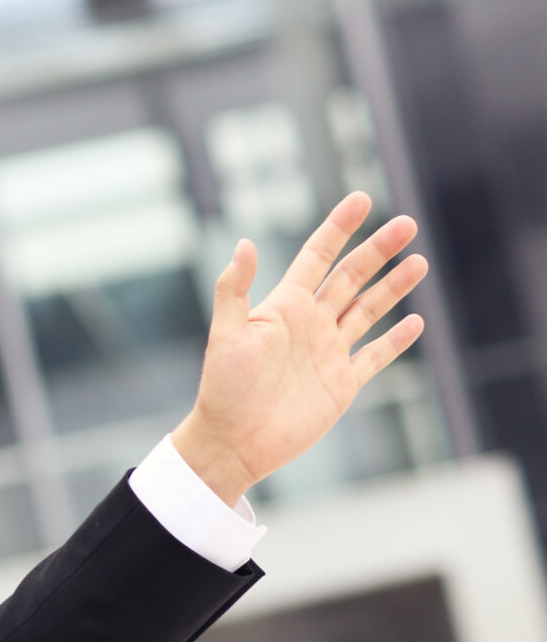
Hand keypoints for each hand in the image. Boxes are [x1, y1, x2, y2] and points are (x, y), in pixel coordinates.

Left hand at [170, 191, 428, 505]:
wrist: (232, 443)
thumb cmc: (223, 389)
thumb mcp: (226, 335)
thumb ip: (234, 290)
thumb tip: (244, 244)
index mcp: (284, 307)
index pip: (317, 256)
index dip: (338, 228)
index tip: (361, 198)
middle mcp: (309, 325)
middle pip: (351, 277)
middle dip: (378, 250)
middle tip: (407, 223)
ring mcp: (328, 353)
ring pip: (368, 310)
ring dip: (393, 287)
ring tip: (419, 262)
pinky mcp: (341, 384)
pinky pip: (375, 356)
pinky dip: (396, 340)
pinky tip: (416, 322)